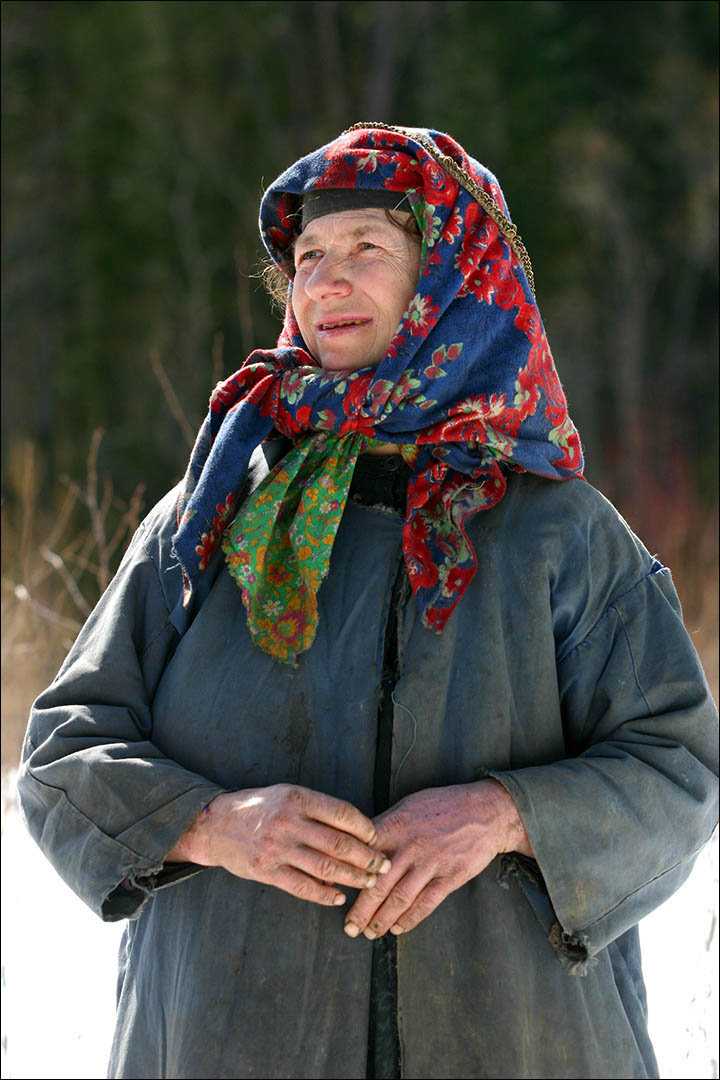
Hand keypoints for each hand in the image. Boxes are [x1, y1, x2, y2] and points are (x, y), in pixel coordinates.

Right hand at [166, 783, 390, 906]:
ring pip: (325, 867)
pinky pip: (302, 887)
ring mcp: (277, 848)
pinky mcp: (266, 871)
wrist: (215, 824)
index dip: (365, 828)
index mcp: (297, 798)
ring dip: (352, 878)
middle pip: (339, 843)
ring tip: (368, 882)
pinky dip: (324, 895)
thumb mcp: (287, 794)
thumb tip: (355, 829)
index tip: (376, 838)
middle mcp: (289, 822)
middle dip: (367, 857)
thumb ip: (316, 809)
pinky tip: (338, 897)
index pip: (342, 813)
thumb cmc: (259, 808)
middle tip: (383, 866)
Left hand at [343, 779, 531, 938]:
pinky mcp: (451, 877)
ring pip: (399, 898)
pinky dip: (410, 919)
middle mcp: (411, 845)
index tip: (335, 892)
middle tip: (349, 927)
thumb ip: (386, 826)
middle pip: (379, 883)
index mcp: (397, 824)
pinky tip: (398, 928)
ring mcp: (431, 862)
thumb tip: (359, 845)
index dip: (348, 875)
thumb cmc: (443, 806)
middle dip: (361, 910)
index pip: (364, 854)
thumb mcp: (410, 805)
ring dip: (382, 920)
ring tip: (370, 932)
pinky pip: (426, 903)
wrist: (485, 812)